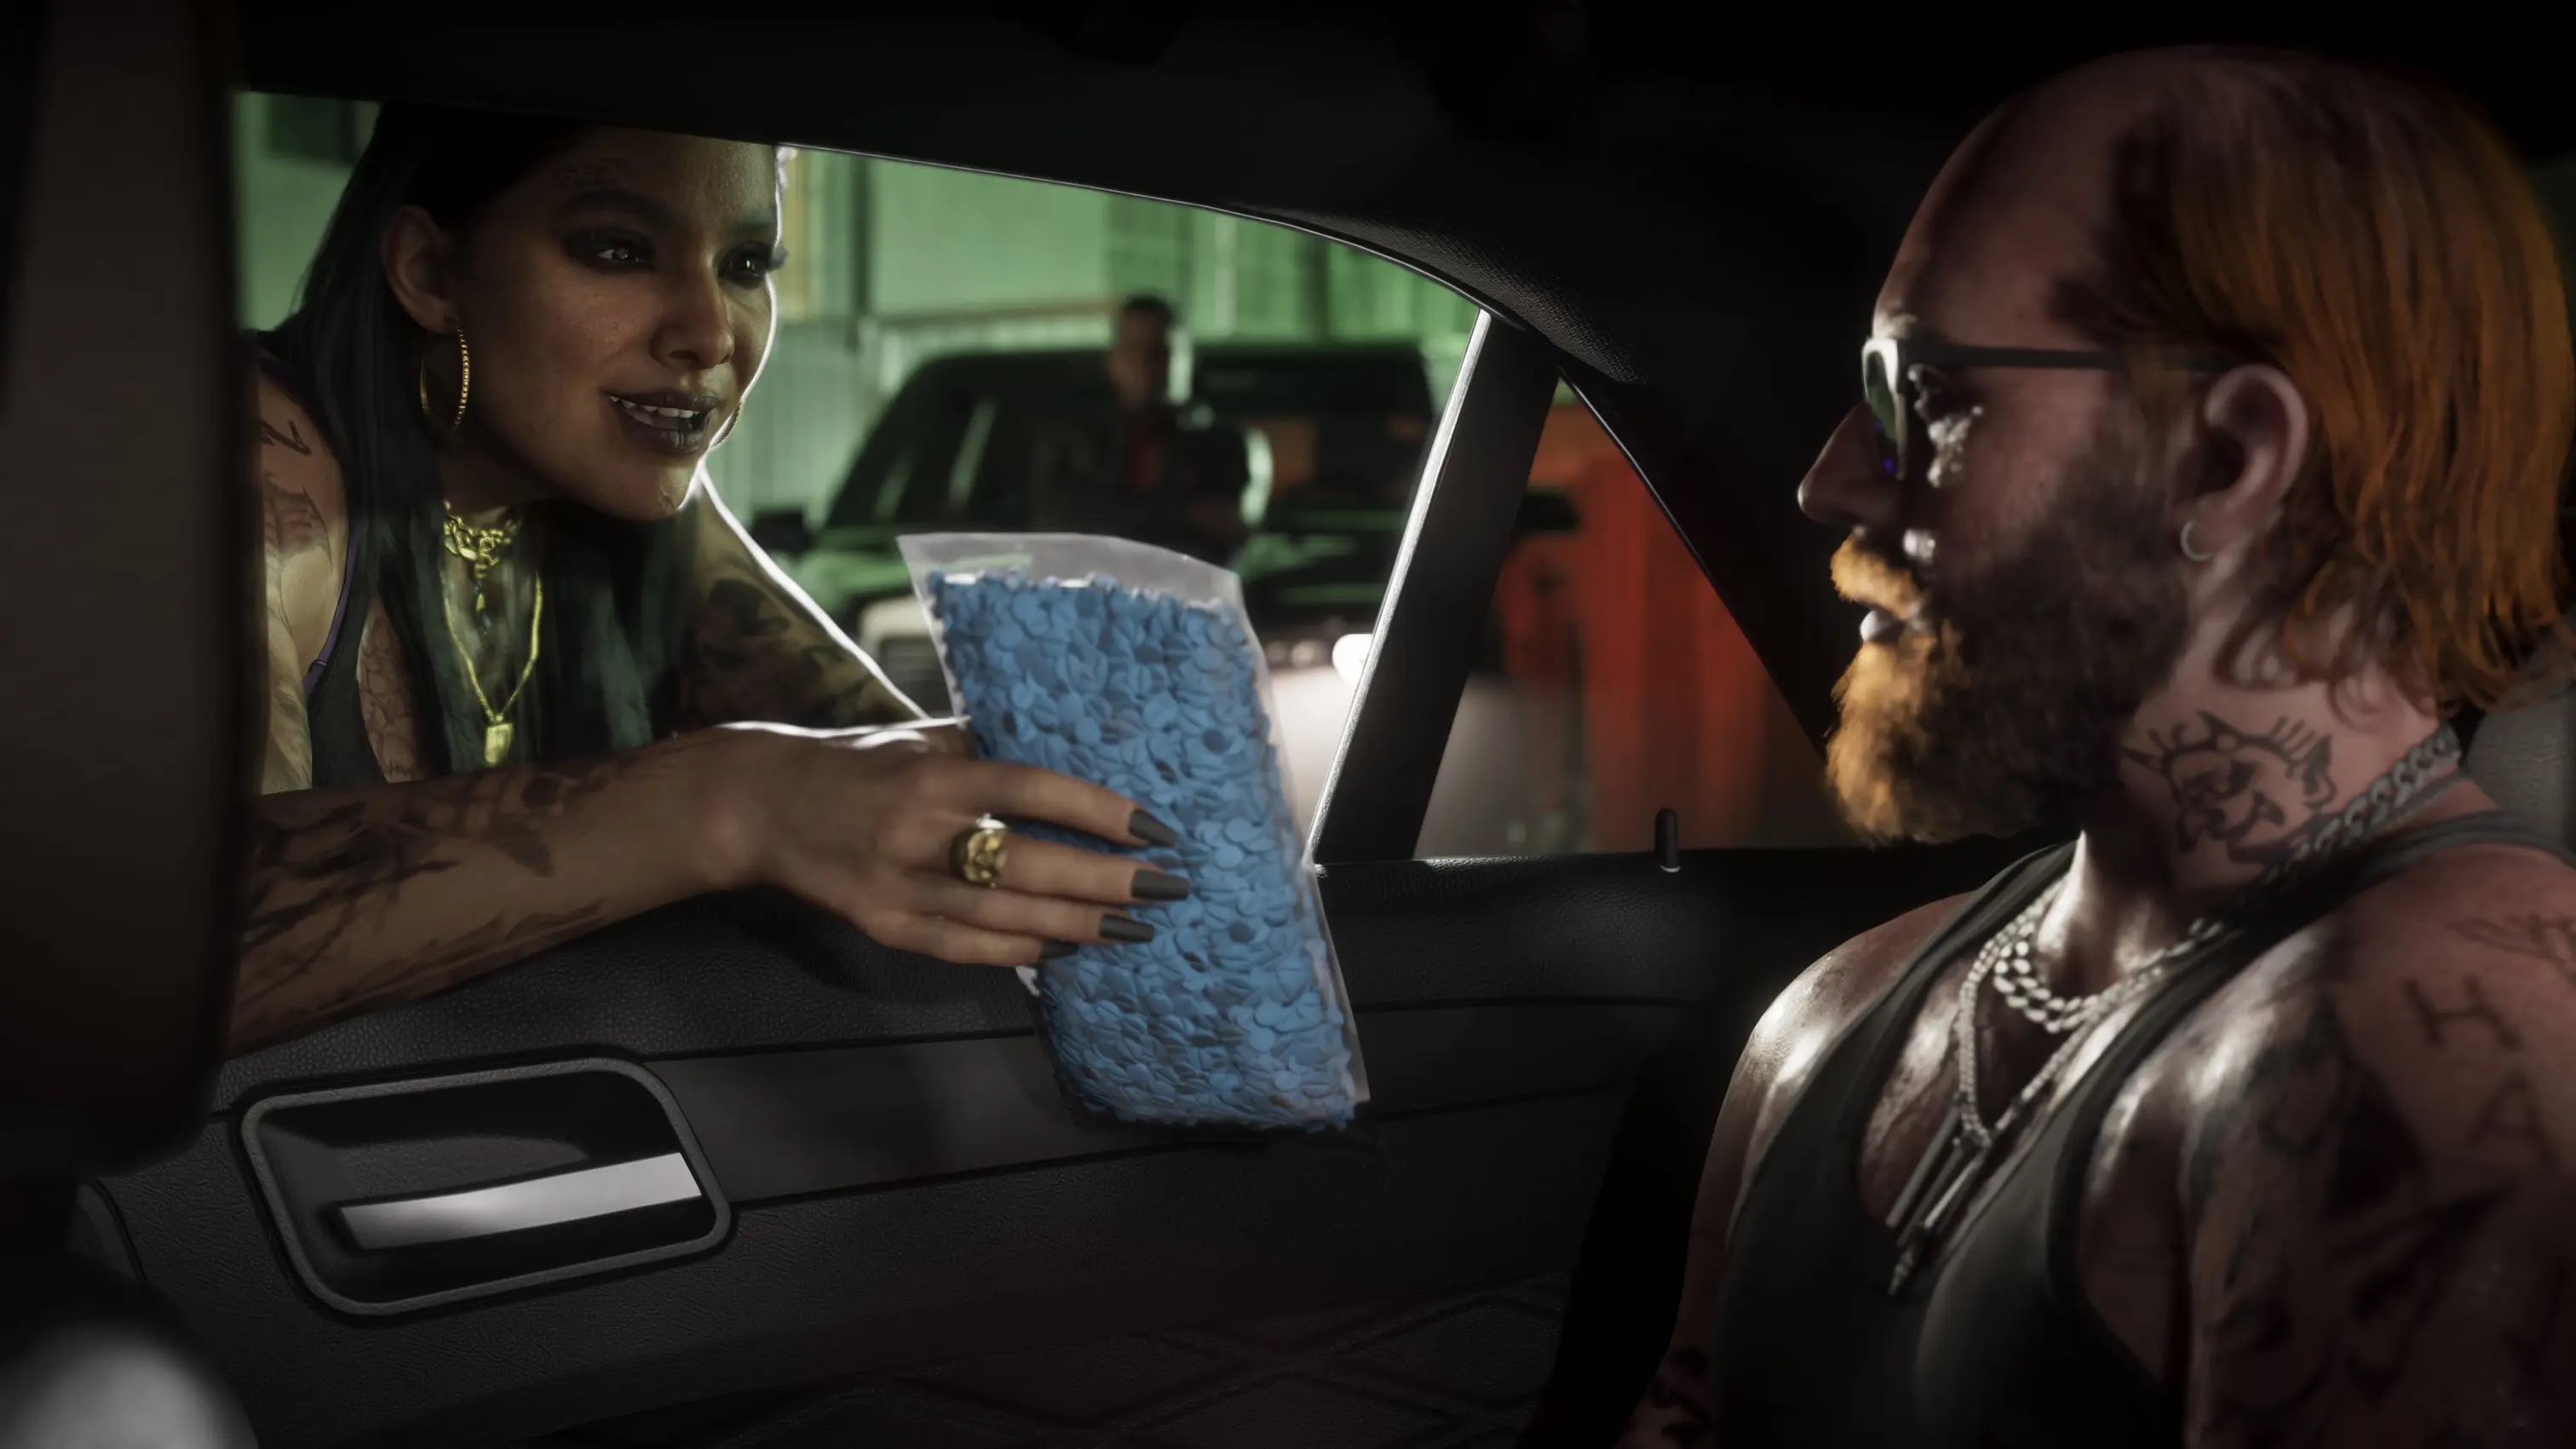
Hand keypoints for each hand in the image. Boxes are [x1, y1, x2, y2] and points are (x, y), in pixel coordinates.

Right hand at [712, 722, 1183, 966]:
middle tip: (1165, 889)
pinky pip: (964, 947)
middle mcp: (918, 833)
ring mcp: (899, 886)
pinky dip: (1019, 949)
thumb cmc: (860, 763)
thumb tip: (1075, 766)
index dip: (1097, 811)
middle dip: (1104, 880)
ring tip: (1132, 926)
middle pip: (1028, 864)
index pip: (1031, 790)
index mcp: (935, 776)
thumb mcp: (924, 738)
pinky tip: (1065, 948)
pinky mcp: (883, 926)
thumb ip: (991, 753)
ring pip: (1003, 915)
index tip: (1154, 828)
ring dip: (1077, 924)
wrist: (763, 806)